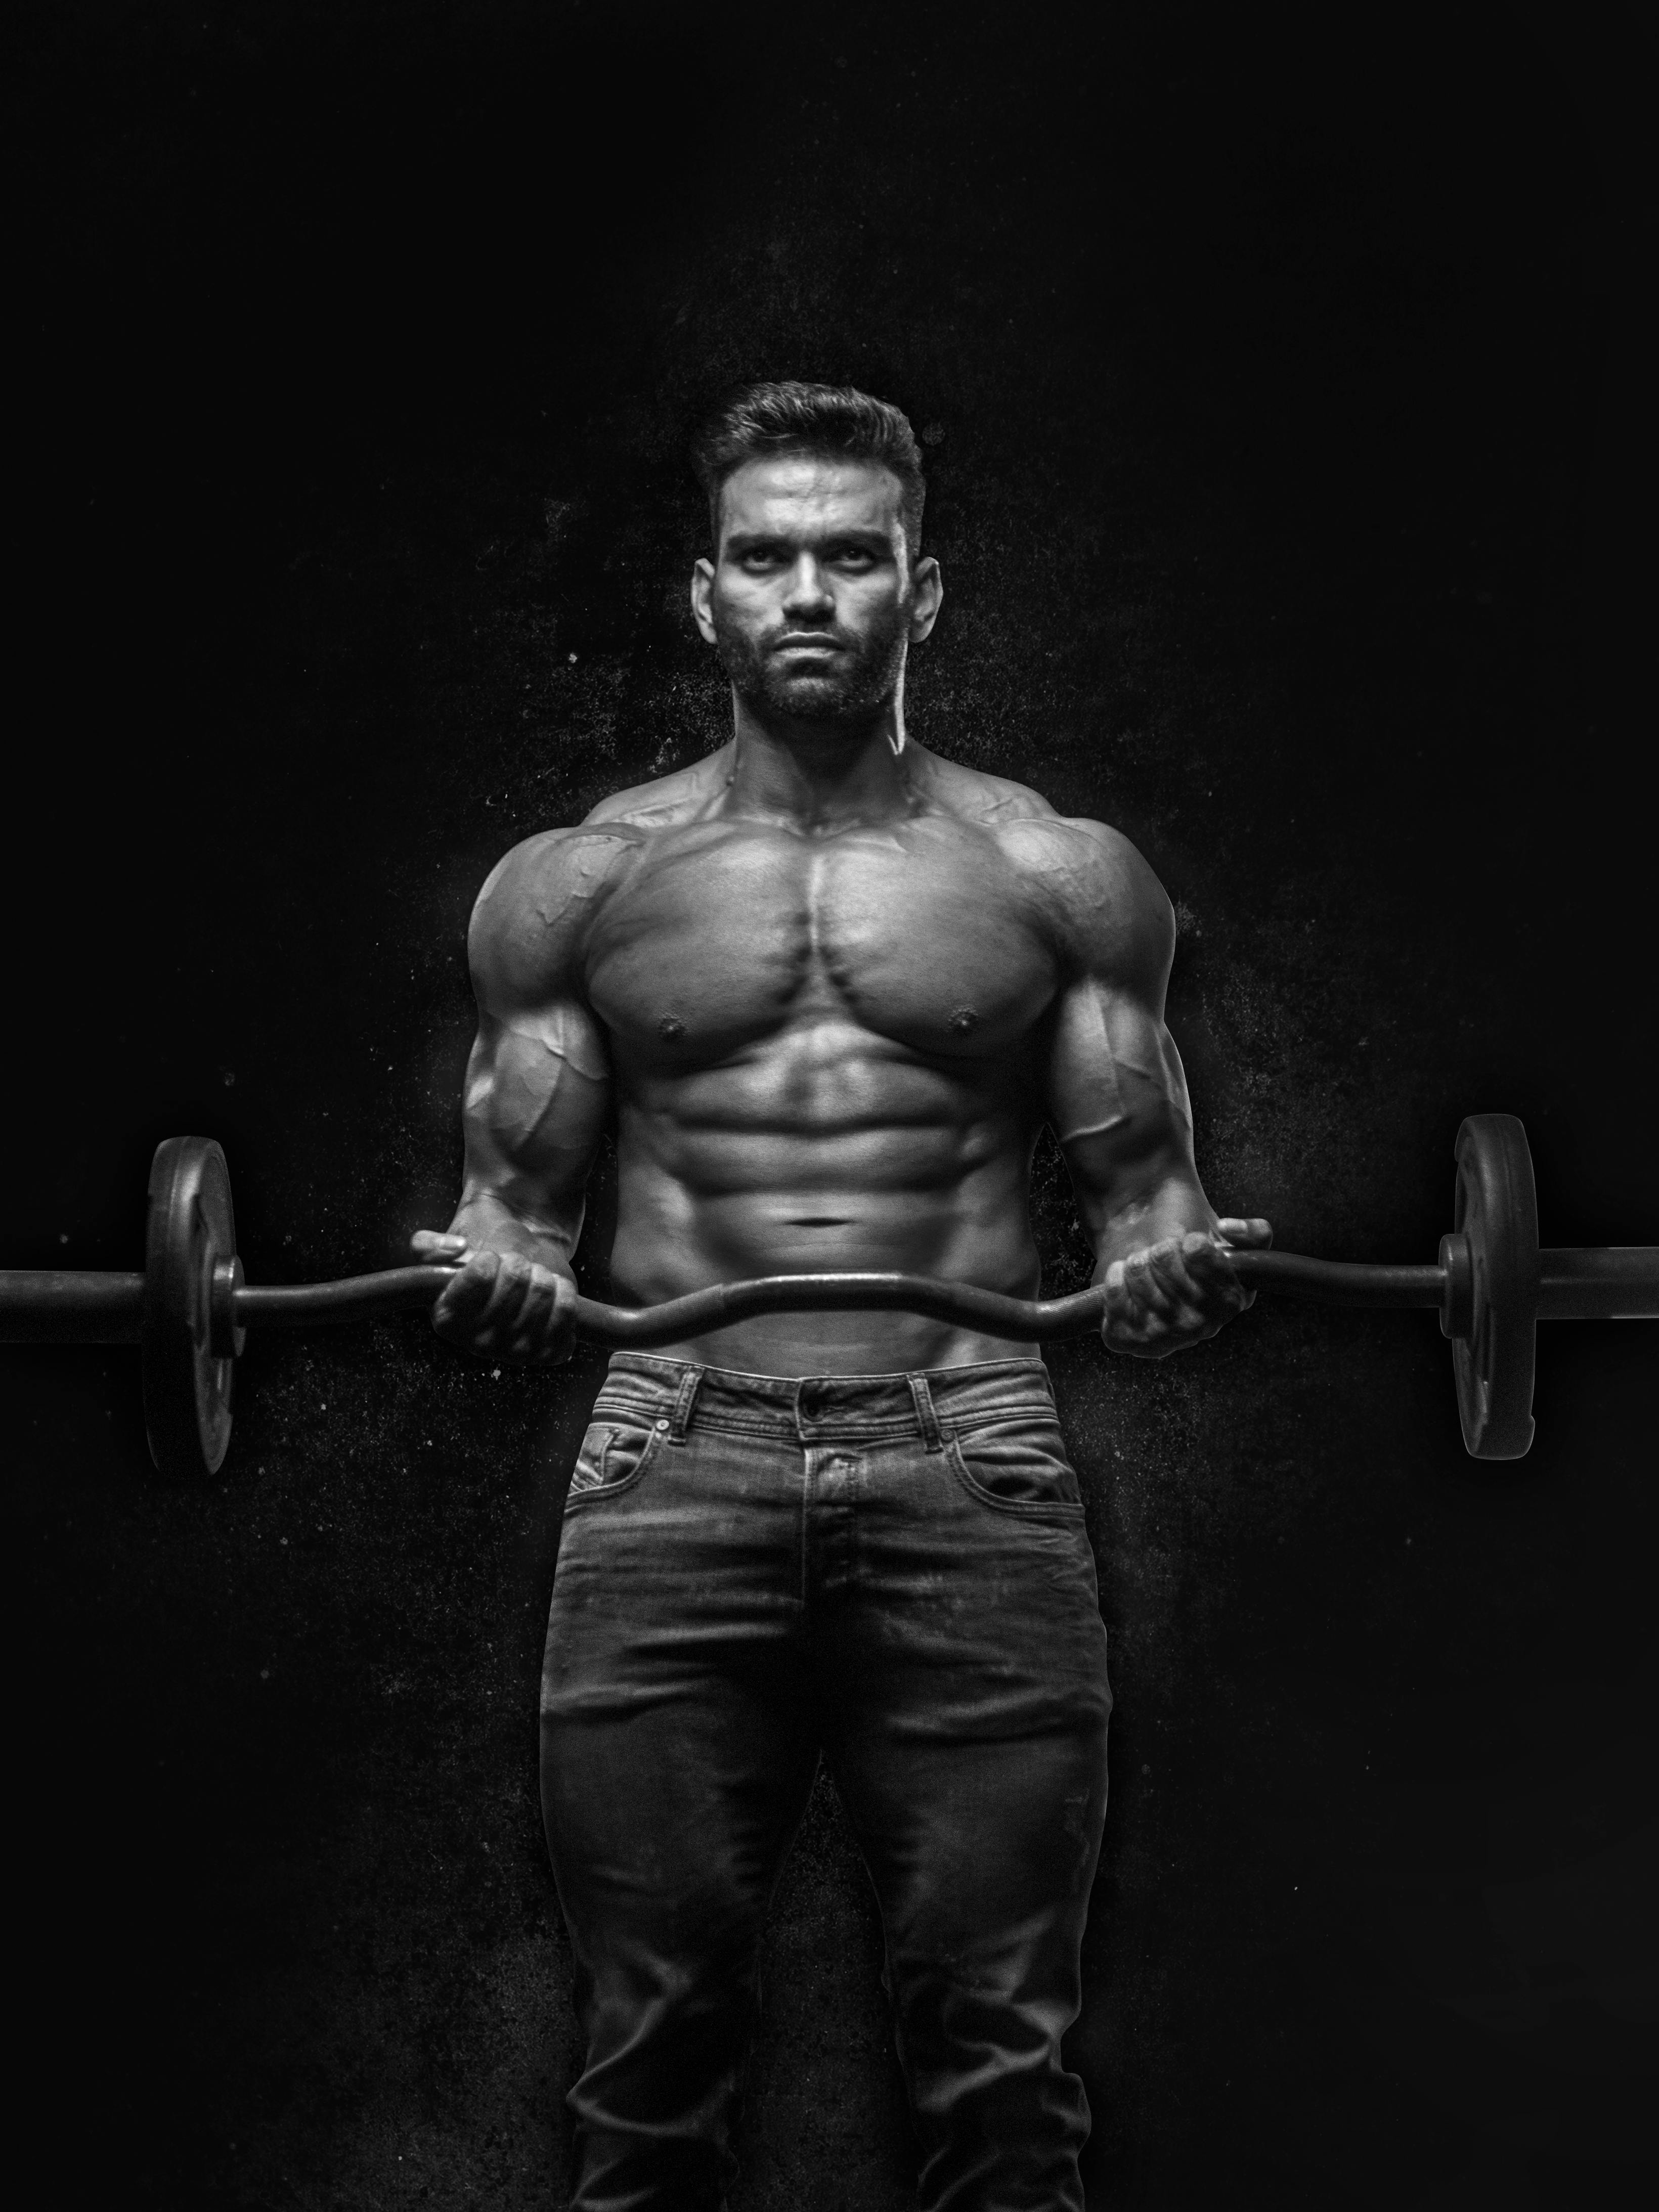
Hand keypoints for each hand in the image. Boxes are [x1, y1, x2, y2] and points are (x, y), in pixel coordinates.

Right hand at [409, 1230, 577, 1363]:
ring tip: (532, 1278)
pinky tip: (551, 1294)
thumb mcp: (449, 1244)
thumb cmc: (485, 1256)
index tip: (488, 1259)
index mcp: (446, 1320)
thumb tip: (457, 1248)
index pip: (480, 1276)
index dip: (489, 1258)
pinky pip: (565, 1312)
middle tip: (513, 1266)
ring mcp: (515, 1354)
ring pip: (542, 1293)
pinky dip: (563, 1292)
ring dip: (541, 1274)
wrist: (525, 1267)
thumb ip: (428, 1244)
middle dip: (518, 1262)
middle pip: (515, 1279)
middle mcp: (477, 1344)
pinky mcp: (548, 1354)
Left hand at [1101, 1217, 1272, 1358]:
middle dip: (1160, 1249)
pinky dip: (1115, 1279)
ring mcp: (1162, 1338)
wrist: (1146, 1266)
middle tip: (1163, 1256)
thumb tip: (1230, 1228)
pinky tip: (1124, 1279)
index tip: (1189, 1244)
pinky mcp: (1126, 1340)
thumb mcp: (1230, 1241)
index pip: (1200, 1253)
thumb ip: (1254, 1234)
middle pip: (1165, 1260)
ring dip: (1137, 1262)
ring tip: (1144, 1267)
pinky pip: (1115, 1297)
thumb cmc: (1187, 1254)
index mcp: (1231, 1301)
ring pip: (1139, 1276)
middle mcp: (1201, 1327)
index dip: (1190, 1243)